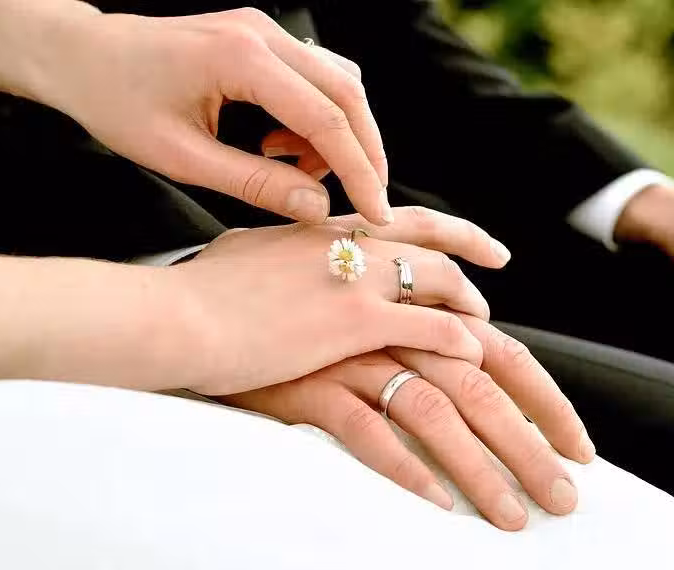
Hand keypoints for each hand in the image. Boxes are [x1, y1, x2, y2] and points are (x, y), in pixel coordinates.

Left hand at [27, 7, 389, 223]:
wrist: (80, 54)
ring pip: (339, 82)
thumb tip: (316, 209)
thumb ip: (254, 183)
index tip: (376, 214)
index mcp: (240, 59)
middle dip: (366, 153)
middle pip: (348, 93)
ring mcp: (265, 29)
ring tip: (298, 172)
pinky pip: (316, 76)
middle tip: (367, 201)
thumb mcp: (181, 158)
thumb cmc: (115, 102)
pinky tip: (282, 145)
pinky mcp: (262, 37)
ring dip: (341, 134)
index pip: (326, 119)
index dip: (359, 172)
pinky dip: (318, 117)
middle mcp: (263, 33)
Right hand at [170, 207, 510, 395]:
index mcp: (326, 230)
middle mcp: (350, 246)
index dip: (447, 228)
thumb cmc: (196, 294)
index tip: (477, 240)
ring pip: (441, 286)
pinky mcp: (354, 323)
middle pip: (433, 244)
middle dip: (474, 254)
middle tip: (500, 264)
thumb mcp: (245, 254)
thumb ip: (277, 250)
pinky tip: (473, 361)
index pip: (402, 218)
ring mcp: (356, 281)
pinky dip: (459, 347)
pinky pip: (430, 332)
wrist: (173, 315)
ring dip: (470, 310)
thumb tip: (275, 248)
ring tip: (485, 334)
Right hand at [219, 316, 594, 530]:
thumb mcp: (342, 285)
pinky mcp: (319, 376)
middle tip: (566, 492)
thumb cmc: (260, 295)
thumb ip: (393, 304)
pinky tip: (437, 506)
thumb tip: (444, 336)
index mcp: (411, 294)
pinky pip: (375, 431)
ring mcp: (358, 344)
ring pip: (441, 412)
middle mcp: (395, 313)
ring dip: (483, 470)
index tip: (574, 438)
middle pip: (487, 384)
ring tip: (513, 517)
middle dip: (534, 442)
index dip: (543, 393)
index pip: (500, 345)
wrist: (189, 303)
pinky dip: (409, 470)